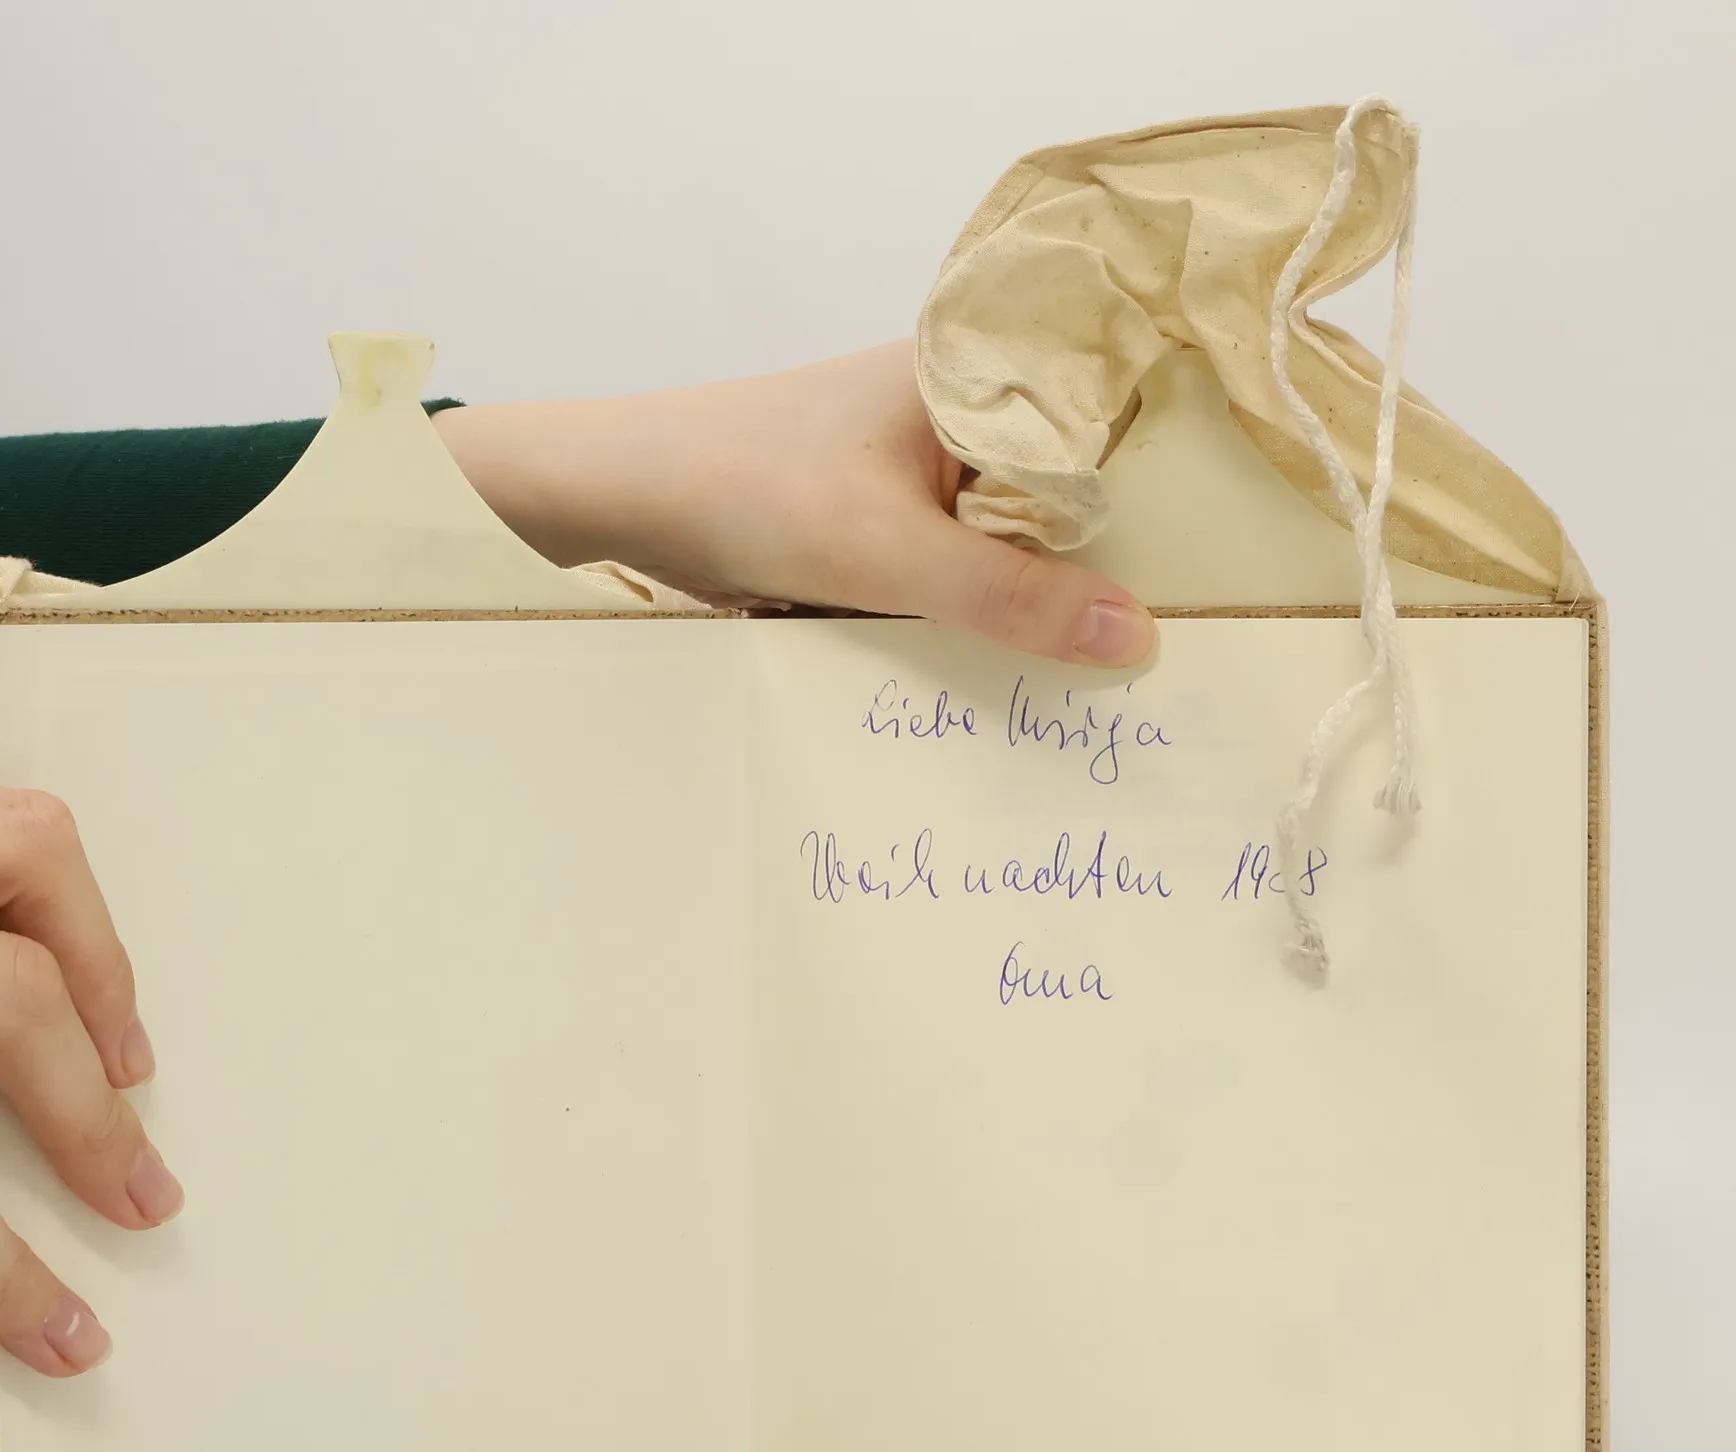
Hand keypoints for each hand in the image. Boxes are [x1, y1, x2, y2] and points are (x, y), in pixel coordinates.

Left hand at [436, 340, 1155, 665]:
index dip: (1181, 477)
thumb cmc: (747, 489)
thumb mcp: (888, 553)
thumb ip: (1009, 597)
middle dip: (1121, 553)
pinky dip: (990, 605)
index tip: (1250, 550)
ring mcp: (925, 463)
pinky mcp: (888, 517)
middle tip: (1204, 629)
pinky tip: (1029, 660)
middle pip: (1076, 481)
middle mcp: (965, 406)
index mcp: (979, 370)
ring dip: (1051, 591)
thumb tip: (1137, 640)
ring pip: (1020, 529)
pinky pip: (966, 561)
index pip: (1119, 410)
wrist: (621, 496)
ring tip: (1130, 663)